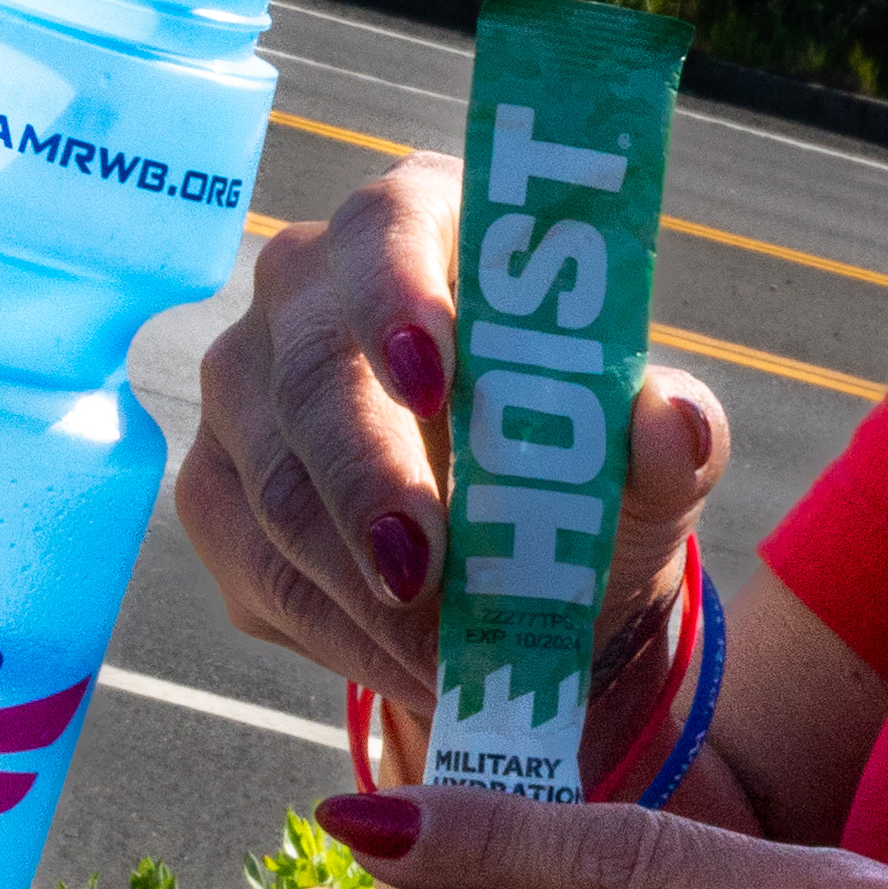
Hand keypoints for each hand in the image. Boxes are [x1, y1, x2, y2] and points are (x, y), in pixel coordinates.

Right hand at [177, 161, 729, 773]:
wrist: (529, 577)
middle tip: (423, 575)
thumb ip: (671, 440)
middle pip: (309, 369)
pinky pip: (251, 562)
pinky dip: (334, 628)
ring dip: (359, 584)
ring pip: (272, 481)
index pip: (387, 226)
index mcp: (428, 228)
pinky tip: (408, 662)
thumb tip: (669, 418)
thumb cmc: (584, 479)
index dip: (397, 296)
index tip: (433, 383)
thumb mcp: (646, 468)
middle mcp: (311, 286)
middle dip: (368, 482)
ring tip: (446, 654)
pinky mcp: (216, 488)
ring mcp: (247, 384)